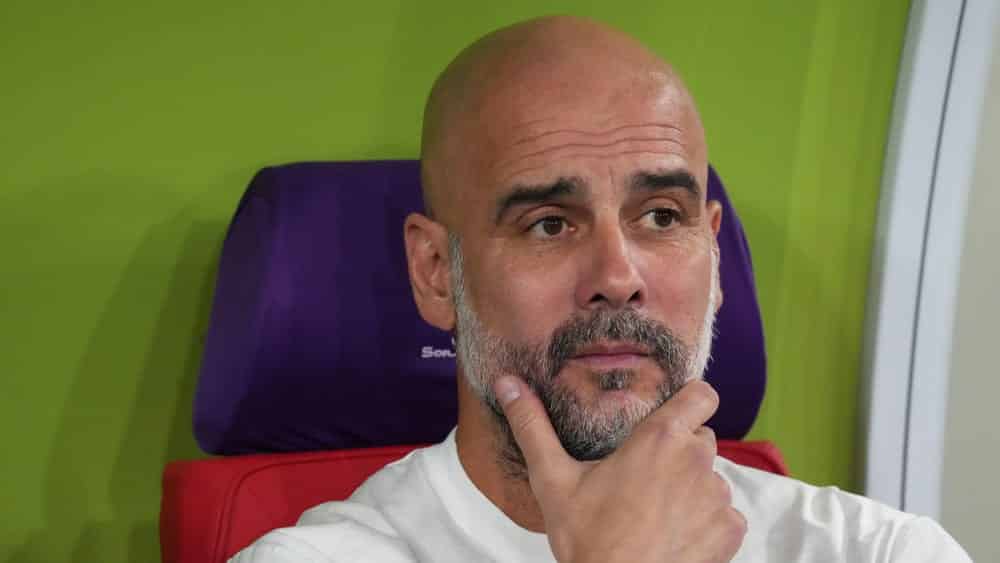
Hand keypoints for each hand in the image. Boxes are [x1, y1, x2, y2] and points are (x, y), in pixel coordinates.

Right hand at [494, 377, 745, 562]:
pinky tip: (674, 534)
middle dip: (679, 450)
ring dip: (691, 487)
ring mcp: (718, 497)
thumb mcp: (552, 479)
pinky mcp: (729, 531)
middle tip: (644, 473)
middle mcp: (698, 461)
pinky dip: (705, 520)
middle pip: (700, 438)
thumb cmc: (587, 539)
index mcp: (660, 438)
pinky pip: (724, 513)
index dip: (690, 400)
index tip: (670, 413)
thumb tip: (507, 383)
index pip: (702, 395)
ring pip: (711, 477)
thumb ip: (532, 426)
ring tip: (655, 509)